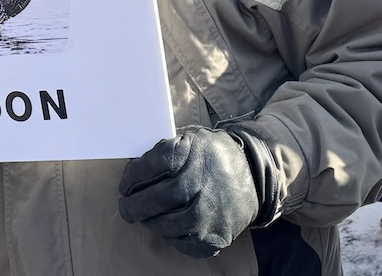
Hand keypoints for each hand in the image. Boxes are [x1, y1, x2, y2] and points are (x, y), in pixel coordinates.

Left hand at [119, 125, 281, 258]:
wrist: (255, 176)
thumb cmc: (214, 157)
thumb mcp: (193, 138)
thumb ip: (165, 149)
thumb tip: (133, 167)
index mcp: (192, 153)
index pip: (150, 166)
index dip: (132, 177)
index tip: (125, 185)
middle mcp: (200, 183)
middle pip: (153, 200)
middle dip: (133, 206)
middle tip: (127, 207)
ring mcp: (208, 212)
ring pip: (164, 225)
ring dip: (150, 222)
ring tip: (149, 216)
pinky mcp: (214, 237)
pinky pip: (181, 243)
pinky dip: (171, 235)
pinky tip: (171, 225)